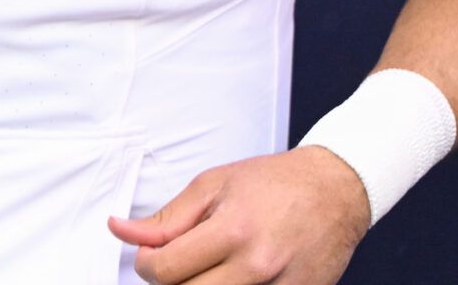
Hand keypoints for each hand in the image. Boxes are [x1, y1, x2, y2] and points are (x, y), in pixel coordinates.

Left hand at [108, 147, 371, 283]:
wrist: (336, 190)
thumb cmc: (274, 183)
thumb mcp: (211, 186)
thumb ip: (166, 218)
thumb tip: (121, 231)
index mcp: (232, 231)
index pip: (167, 270)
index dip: (145, 266)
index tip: (149, 256)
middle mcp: (257, 265)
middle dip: (171, 283)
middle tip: (174, 265)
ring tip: (206, 266)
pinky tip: (232, 274)